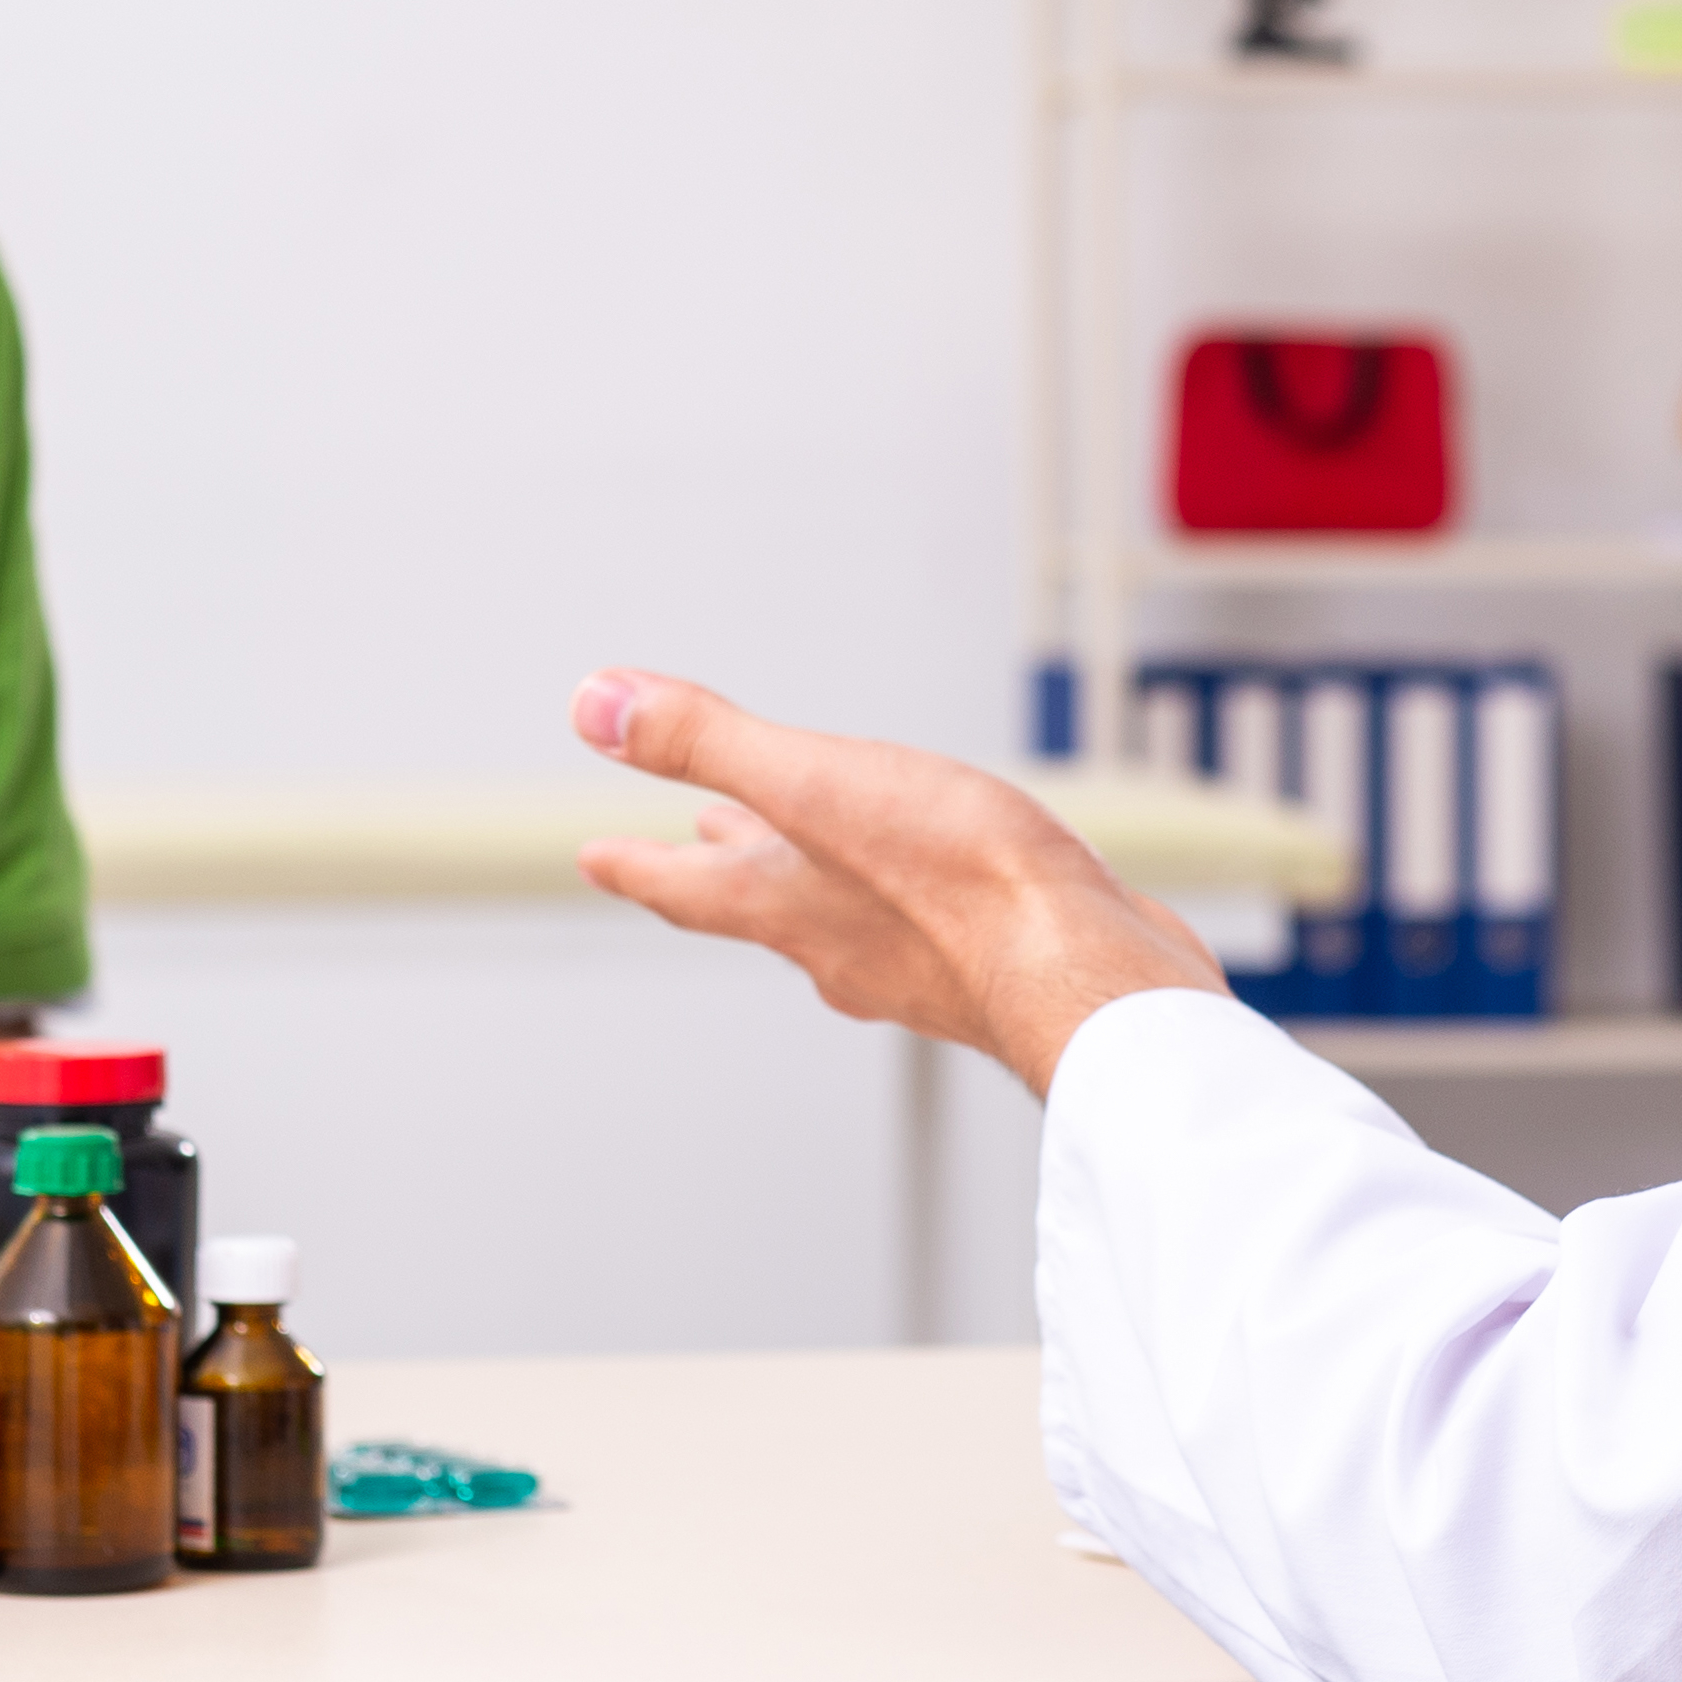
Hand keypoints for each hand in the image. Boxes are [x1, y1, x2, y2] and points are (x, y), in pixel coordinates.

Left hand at [567, 669, 1227, 1094]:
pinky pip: (921, 924)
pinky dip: (901, 894)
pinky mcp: (984, 966)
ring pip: (843, 916)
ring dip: (815, 879)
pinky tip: (942, 878)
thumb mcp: (814, 784)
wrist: (1089, 976)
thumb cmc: (960, 885)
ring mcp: (913, 964)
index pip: (683, 884)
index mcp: (784, 903)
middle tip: (698, 841)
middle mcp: (839, 944)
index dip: (634, 864)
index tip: (595, 857)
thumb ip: (706, 744)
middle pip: (760, 902)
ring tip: (810, 853)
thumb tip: (591, 704)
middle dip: (725, 865)